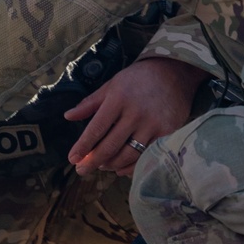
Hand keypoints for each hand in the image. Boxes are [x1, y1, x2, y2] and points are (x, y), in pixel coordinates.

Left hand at [66, 59, 206, 176]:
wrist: (175, 72)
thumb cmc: (138, 79)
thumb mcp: (112, 85)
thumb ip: (90, 103)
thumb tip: (68, 116)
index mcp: (118, 99)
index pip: (96, 128)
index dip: (83, 146)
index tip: (72, 159)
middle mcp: (135, 113)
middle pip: (110, 146)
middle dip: (93, 162)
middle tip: (82, 170)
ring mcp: (153, 125)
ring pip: (128, 155)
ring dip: (111, 165)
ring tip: (102, 166)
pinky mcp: (168, 133)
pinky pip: (146, 157)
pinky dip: (131, 167)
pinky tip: (121, 169)